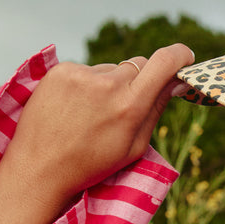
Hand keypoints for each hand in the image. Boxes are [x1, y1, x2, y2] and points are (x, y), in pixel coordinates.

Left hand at [0, 44, 193, 223]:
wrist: (39, 169)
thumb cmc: (92, 164)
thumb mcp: (133, 147)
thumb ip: (156, 109)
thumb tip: (178, 81)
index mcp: (129, 106)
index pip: (164, 61)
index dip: (180, 55)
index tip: (185, 58)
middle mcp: (107, 84)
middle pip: (138, 65)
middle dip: (139, 81)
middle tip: (123, 109)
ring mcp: (81, 74)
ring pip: (111, 69)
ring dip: (109, 85)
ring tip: (90, 115)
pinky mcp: (60, 71)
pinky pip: (86, 71)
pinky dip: (85, 85)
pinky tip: (74, 109)